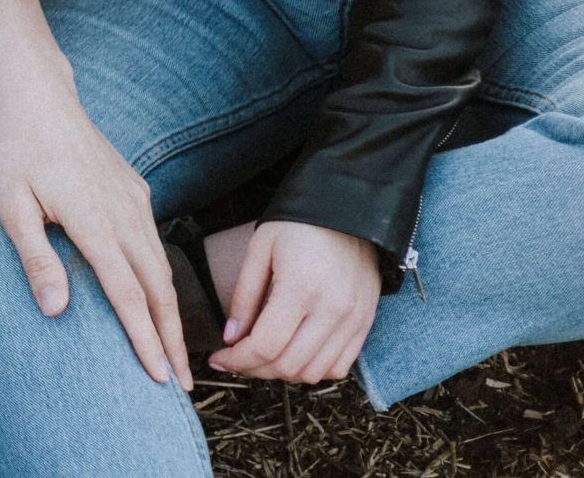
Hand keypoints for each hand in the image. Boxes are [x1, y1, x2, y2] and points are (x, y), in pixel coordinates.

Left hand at [0, 90, 191, 390]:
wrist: (40, 97)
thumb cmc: (16, 152)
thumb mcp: (12, 206)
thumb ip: (35, 258)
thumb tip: (56, 311)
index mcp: (95, 221)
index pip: (128, 293)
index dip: (145, 338)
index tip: (159, 377)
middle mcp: (125, 213)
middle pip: (158, 288)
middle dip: (171, 339)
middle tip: (182, 386)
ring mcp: (135, 201)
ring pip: (163, 267)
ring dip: (171, 313)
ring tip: (176, 355)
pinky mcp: (136, 192)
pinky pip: (156, 244)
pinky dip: (163, 280)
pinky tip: (160, 301)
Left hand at [207, 221, 379, 383]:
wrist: (351, 210)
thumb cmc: (298, 225)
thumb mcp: (260, 249)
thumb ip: (244, 295)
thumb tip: (230, 337)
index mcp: (300, 288)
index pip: (265, 345)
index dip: (237, 360)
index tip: (217, 359)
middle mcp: (332, 310)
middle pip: (287, 366)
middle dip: (254, 370)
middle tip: (235, 360)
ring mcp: (353, 321)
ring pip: (313, 373)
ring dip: (282, 373)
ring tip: (261, 358)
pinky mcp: (366, 324)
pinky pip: (339, 367)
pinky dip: (312, 370)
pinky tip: (293, 355)